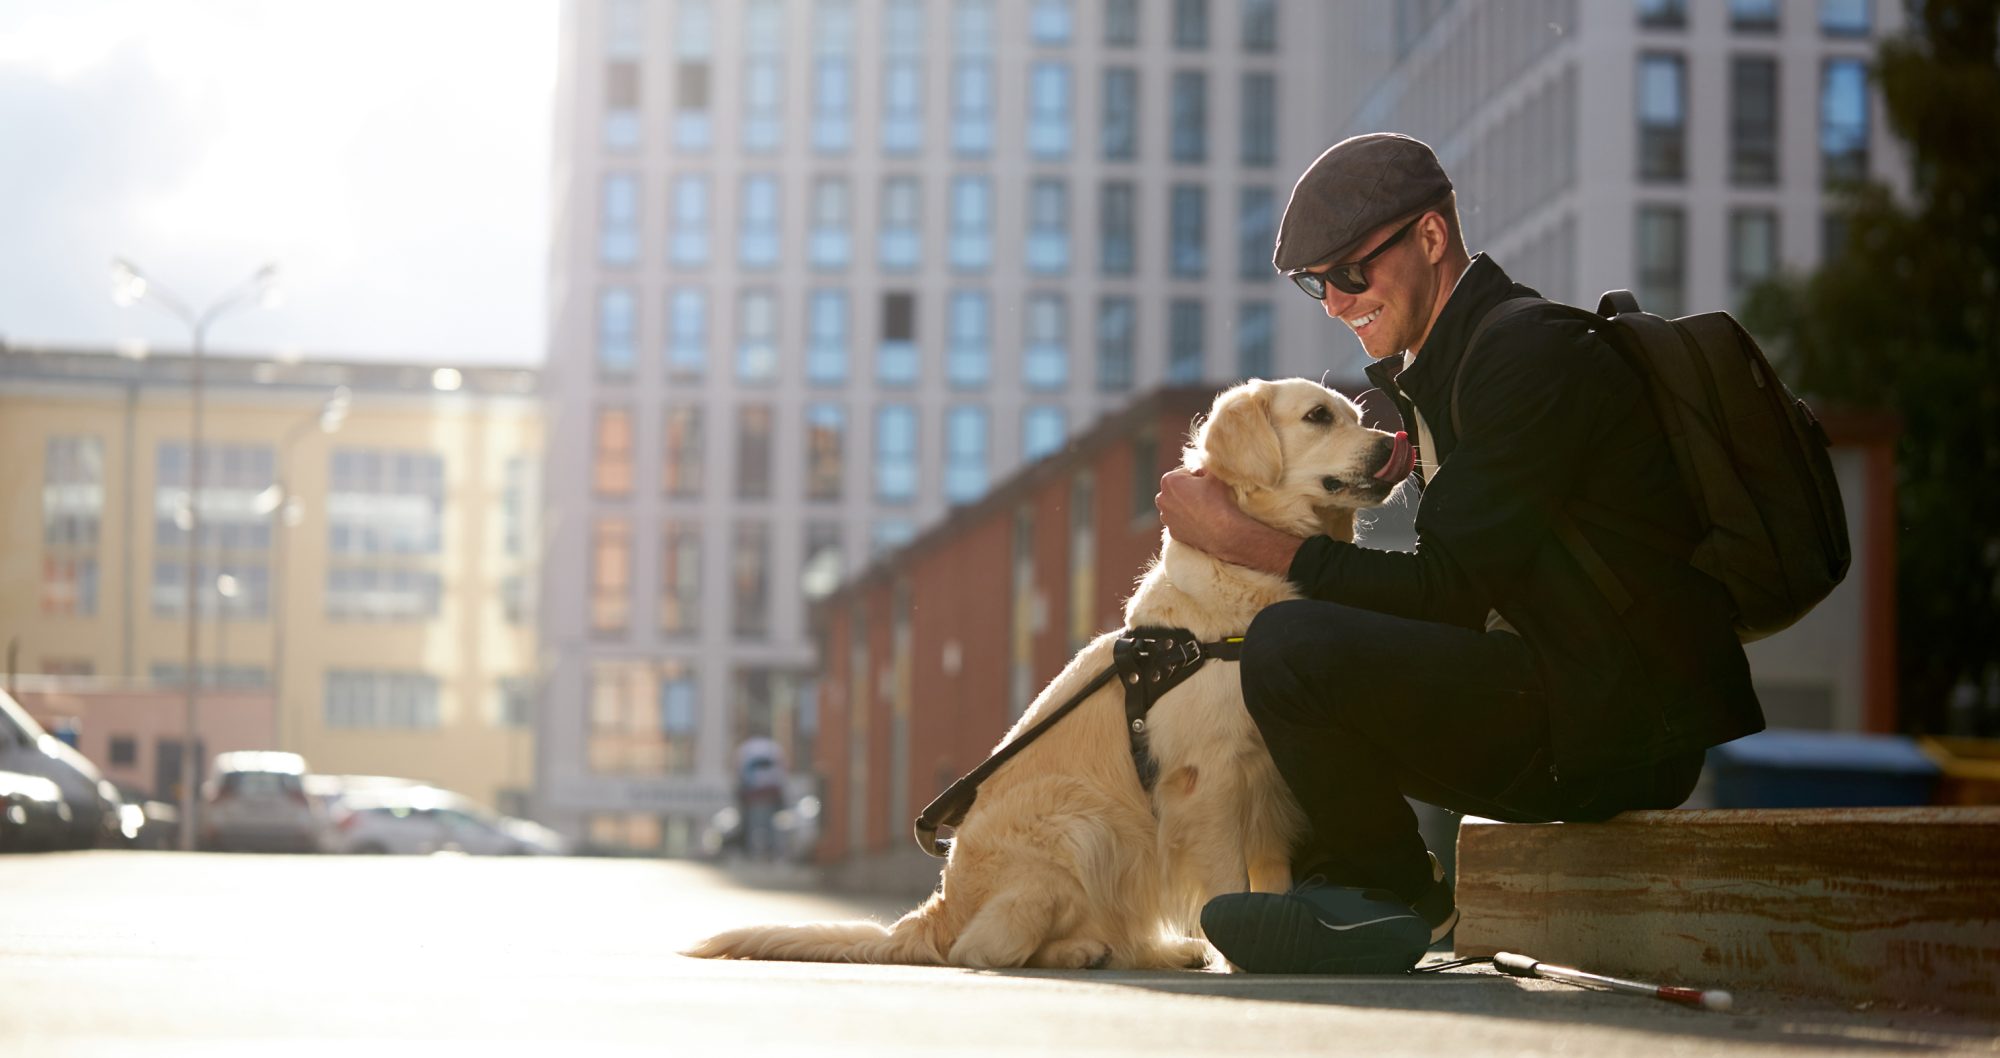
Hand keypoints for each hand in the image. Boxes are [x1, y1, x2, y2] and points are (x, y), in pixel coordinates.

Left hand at [1156, 469, 1304, 573]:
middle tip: (1206, 495)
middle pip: (1178, 490)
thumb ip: (1206, 463)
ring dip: (1187, 505)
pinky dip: (1187, 520)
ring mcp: (1166, 517)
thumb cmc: (1217, 500)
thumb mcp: (1214, 474)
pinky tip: (1201, 520)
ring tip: (1204, 508)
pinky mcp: (1172, 532)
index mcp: (1168, 481)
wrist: (1222, 531)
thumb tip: (1204, 459)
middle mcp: (1162, 499)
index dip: (1198, 477)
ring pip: (1177, 506)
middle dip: (1189, 490)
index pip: (1185, 473)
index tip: (1208, 484)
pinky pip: (1180, 522)